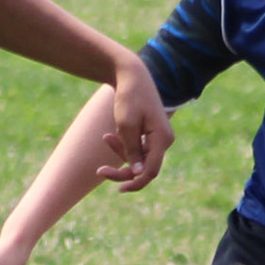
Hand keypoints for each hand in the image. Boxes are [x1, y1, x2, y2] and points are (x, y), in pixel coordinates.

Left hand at [101, 55, 172, 191]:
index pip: (151, 171)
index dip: (135, 182)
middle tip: (99, 170)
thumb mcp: (126, 126)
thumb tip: (139, 174)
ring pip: (139, 159)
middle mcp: (164, 141)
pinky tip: (110, 135)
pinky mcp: (150, 135)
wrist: (132, 76)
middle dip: (123, 170)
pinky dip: (123, 145)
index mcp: (162, 139)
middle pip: (145, 168)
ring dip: (120, 153)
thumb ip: (133, 151)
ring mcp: (158, 138)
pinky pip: (137, 149)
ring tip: (106, 137)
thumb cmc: (129, 98)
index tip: (119, 189)